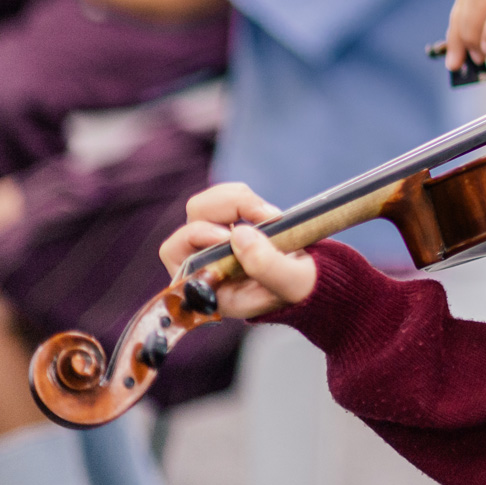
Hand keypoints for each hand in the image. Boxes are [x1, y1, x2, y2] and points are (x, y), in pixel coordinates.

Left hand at [158, 183, 315, 318]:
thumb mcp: (291, 285)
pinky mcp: (228, 221)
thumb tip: (239, 232)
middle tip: (266, 217)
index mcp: (207, 284)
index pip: (175, 250)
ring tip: (272, 215)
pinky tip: (269, 213)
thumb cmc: (296, 288)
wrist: (311, 279)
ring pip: (207, 203)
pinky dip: (247, 197)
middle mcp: (203, 260)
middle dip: (229, 210)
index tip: (230, 236)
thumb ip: (265, 266)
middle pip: (192, 218)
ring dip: (240, 200)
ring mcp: (213, 239)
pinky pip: (225, 196)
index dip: (197, 235)